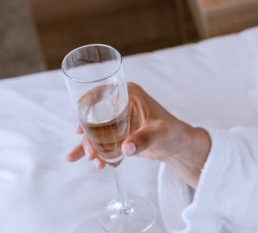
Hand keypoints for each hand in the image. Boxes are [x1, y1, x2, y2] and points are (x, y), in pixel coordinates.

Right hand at [66, 82, 210, 187]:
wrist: (176, 145)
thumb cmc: (171, 132)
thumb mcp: (158, 134)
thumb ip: (143, 140)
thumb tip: (127, 148)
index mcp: (128, 94)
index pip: (100, 94)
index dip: (85, 108)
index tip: (80, 126)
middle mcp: (120, 103)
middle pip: (93, 116)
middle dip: (88, 136)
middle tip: (91, 154)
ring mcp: (116, 119)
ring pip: (94, 131)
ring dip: (90, 146)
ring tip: (94, 161)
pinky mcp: (116, 133)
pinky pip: (99, 141)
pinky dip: (94, 151)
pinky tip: (96, 163)